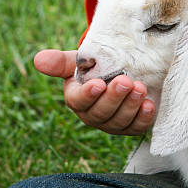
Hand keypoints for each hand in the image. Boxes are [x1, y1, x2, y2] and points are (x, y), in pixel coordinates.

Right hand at [34, 49, 155, 134]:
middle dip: (114, 98)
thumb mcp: (78, 60)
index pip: (78, 102)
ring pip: (119, 122)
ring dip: (130, 106)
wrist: (120, 69)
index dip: (88, 95)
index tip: (99, 84)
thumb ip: (60, 61)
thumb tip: (38, 59)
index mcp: (76, 98)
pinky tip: (150, 105)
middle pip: (100, 114)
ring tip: (140, 88)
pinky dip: (143, 118)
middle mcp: (92, 114)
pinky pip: (136, 128)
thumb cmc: (95, 65)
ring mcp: (112, 123)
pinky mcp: (130, 126)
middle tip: (127, 81)